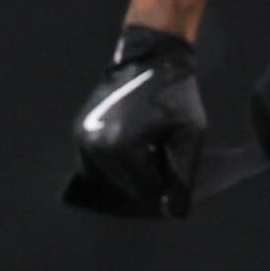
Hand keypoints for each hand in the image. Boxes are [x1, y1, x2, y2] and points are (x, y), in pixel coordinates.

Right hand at [60, 25, 208, 218]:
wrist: (150, 58)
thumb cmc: (174, 95)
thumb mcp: (189, 135)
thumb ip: (182, 176)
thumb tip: (174, 213)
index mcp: (120, 146)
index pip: (144, 189)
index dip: (165, 183)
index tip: (174, 162)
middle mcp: (94, 145)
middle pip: (125, 186)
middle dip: (146, 178)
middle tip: (162, 151)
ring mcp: (82, 139)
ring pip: (109, 178)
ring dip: (130, 171)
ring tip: (148, 146)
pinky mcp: (80, 132)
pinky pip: (97, 165)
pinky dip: (116, 163)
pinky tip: (133, 144)